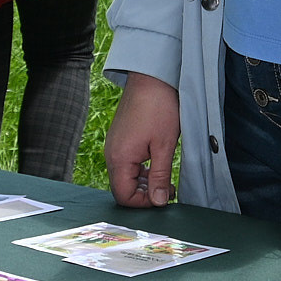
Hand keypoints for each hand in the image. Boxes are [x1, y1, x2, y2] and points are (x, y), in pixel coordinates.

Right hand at [105, 73, 180, 207]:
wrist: (152, 77)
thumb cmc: (159, 108)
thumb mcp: (165, 146)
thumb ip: (160, 177)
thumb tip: (158, 202)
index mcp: (119, 158)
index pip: (124, 196)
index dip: (144, 203)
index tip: (164, 198)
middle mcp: (111, 154)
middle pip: (123, 188)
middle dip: (145, 193)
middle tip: (168, 189)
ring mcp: (114, 145)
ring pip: (125, 176)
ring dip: (144, 182)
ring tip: (165, 176)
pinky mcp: (120, 138)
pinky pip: (126, 163)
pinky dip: (140, 170)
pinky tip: (157, 163)